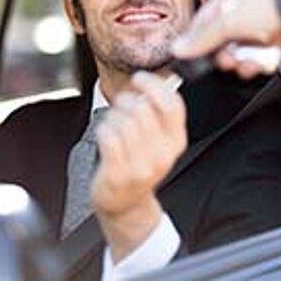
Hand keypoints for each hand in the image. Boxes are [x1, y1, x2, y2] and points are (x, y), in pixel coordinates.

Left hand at [91, 71, 186, 261]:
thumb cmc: (139, 163)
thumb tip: (158, 77)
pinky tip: (106, 135)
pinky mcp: (119, 174)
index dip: (154, 85)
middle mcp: (162, 155)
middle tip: (122, 105)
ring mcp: (141, 167)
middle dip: (127, 100)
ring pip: (123, 120)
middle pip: (143, 108)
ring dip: (113, 116)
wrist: (126, 204)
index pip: (172, 104)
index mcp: (177, 142)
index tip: (140, 78)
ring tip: (114, 124)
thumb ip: (160, 111)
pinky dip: (103, 129)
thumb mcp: (159, 140)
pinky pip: (108, 135)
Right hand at [172, 0, 280, 77]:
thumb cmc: (271, 2)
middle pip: (223, 37)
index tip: (191, 58)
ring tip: (247, 66)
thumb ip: (203, 37)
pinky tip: (263, 63)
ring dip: (243, 62)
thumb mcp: (228, 21)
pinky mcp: (278, 35)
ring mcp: (262, 20)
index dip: (196, 40)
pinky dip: (261, 62)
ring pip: (243, 48)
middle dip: (224, 55)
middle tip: (227, 63)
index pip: (202, 20)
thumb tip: (179, 48)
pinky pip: (262, 54)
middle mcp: (245, 5)